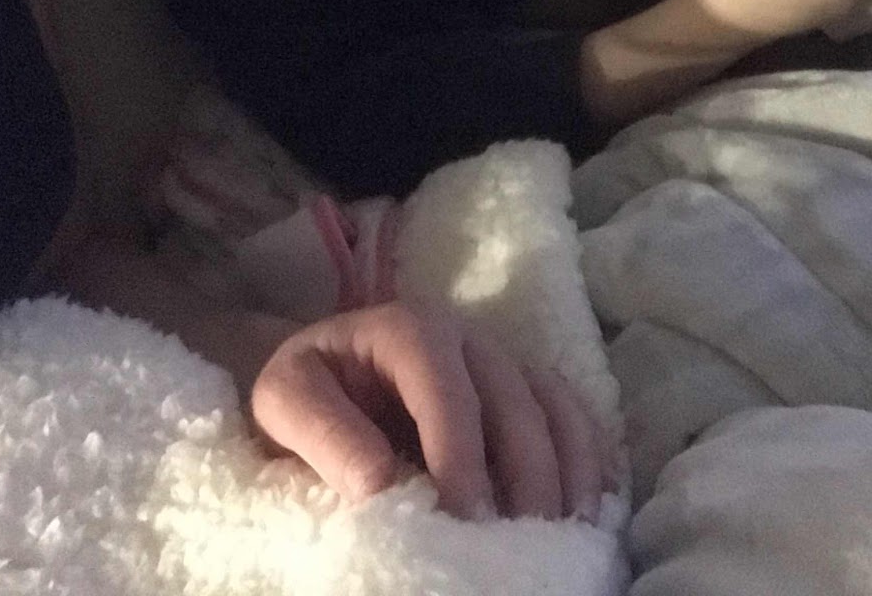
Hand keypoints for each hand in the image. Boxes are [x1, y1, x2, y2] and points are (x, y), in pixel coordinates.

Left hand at [251, 299, 608, 520]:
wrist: (325, 379)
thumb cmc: (308, 390)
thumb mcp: (284, 401)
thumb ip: (323, 434)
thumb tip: (378, 483)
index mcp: (408, 329)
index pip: (445, 388)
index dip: (461, 452)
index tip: (466, 519)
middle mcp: (466, 335)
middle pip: (512, 398)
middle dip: (522, 472)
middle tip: (518, 542)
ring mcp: (503, 360)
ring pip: (551, 406)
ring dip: (564, 471)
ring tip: (563, 535)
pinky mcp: (524, 388)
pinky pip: (570, 414)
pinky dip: (587, 459)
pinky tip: (587, 509)